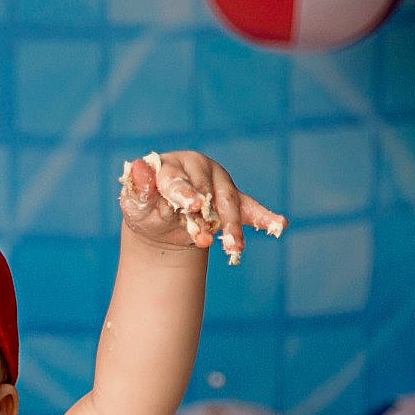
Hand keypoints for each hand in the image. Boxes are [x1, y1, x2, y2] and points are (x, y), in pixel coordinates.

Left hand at [118, 150, 286, 264]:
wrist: (161, 223)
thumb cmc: (146, 210)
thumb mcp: (135, 205)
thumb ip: (138, 190)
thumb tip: (135, 167)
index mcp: (171, 165)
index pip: (177, 180)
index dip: (185, 193)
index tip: (193, 206)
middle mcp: (198, 167)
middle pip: (206, 194)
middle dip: (205, 220)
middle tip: (203, 241)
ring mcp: (218, 182)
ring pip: (228, 204)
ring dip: (232, 227)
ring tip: (233, 249)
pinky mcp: (232, 198)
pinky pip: (250, 207)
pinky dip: (264, 217)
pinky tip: (279, 225)